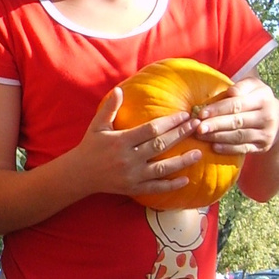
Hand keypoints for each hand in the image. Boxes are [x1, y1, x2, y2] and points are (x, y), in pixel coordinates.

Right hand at [73, 88, 200, 198]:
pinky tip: (186, 180)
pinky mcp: (133, 188)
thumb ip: (109, 108)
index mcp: (121, 141)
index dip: (170, 122)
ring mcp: (132, 175)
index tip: (185, 115)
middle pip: (160, 145)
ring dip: (182, 161)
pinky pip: (155, 187)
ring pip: (162, 168)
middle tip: (198, 126)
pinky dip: (171, 185)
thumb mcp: (97, 125)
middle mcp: (128, 158)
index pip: (151, 129)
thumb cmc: (90, 146)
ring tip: (199, 152)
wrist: (79, 174)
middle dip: (181, 135)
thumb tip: (120, 90)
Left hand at [192, 77, 278, 154]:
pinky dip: (228, 149)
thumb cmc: (257, 99)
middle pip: (237, 121)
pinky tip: (214, 147)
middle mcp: (267, 116)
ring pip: (239, 136)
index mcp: (263, 98)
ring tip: (201, 136)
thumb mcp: (254, 87)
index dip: (218, 109)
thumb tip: (230, 92)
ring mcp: (266, 133)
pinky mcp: (263, 146)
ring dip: (218, 137)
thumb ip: (241, 86)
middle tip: (198, 127)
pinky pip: (243, 148)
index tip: (201, 113)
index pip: (237, 104)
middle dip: (215, 125)